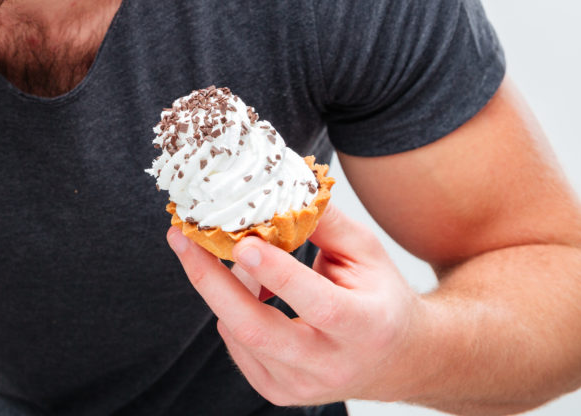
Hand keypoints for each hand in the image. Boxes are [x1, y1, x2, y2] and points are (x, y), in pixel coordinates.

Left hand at [167, 205, 426, 406]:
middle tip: (182, 239)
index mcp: (365, 327)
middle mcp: (331, 365)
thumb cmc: (380, 298)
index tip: (243, 240)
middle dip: (212, 282)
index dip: (277, 273)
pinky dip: (232, 308)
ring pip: (240, 334)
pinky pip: (236, 344)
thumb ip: (323, 222)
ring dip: (224, 285)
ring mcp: (300, 385)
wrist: (398, 360)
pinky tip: (247, 285)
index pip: (319, 304)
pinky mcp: (278, 391)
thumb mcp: (366, 251)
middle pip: (258, 330)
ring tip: (230, 252)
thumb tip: (277, 189)